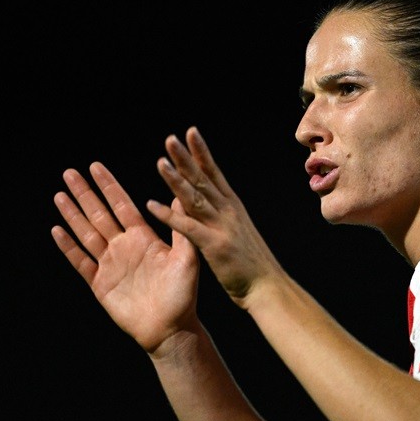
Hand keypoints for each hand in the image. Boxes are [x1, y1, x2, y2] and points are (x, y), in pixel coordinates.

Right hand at [52, 162, 200, 352]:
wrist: (170, 328)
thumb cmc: (183, 295)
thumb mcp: (187, 258)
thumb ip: (181, 229)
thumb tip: (182, 196)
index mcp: (144, 238)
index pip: (122, 205)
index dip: (109, 186)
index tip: (96, 166)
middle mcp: (124, 247)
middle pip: (99, 214)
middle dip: (85, 194)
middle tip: (70, 172)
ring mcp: (110, 264)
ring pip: (86, 233)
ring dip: (73, 215)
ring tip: (59, 195)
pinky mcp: (100, 283)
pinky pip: (80, 262)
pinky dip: (68, 247)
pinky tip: (57, 230)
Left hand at [146, 127, 283, 307]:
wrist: (268, 288)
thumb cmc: (253, 265)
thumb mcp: (239, 233)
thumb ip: (225, 217)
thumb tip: (214, 204)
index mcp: (233, 208)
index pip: (215, 174)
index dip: (202, 153)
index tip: (191, 132)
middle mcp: (228, 212)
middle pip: (203, 179)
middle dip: (186, 158)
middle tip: (170, 138)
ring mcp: (221, 227)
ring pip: (194, 198)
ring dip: (175, 180)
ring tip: (160, 162)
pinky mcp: (214, 245)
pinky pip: (186, 227)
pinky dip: (168, 215)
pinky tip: (151, 205)